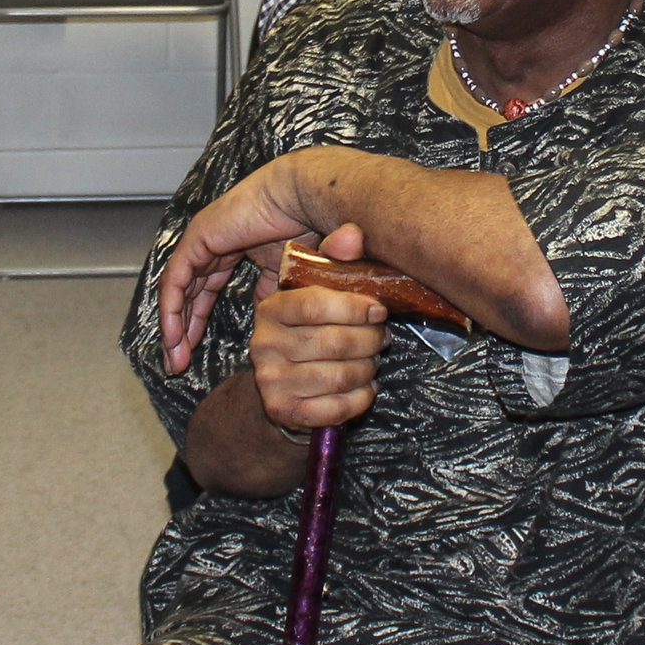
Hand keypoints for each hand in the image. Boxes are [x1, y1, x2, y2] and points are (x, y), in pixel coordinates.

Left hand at [158, 156, 339, 372]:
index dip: (199, 320)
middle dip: (183, 330)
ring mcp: (203, 239)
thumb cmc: (310, 225)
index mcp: (234, 246)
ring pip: (177, 290)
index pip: (206, 288)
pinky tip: (174, 337)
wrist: (308, 198)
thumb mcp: (289, 271)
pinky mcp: (198, 238)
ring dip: (174, 327)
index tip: (195, 351)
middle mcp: (214, 243)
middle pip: (188, 293)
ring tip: (175, 360)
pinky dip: (172, 310)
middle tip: (179, 363)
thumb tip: (266, 318)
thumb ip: (272, 292)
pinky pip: (175, 280)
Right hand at [249, 265, 386, 436]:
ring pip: (340, 375)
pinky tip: (364, 388)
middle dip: (369, 341)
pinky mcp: (283, 411)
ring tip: (372, 361)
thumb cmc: (311, 333)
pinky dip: (360, 398)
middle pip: (334, 342)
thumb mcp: (319, 295)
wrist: (284, 389)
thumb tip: (353, 232)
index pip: (315, 305)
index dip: (354, 307)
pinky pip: (337, 408)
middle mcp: (264, 344)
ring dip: (368, 369)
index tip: (379, 309)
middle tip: (381, 338)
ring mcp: (270, 381)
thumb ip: (335, 261)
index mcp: (271, 309)